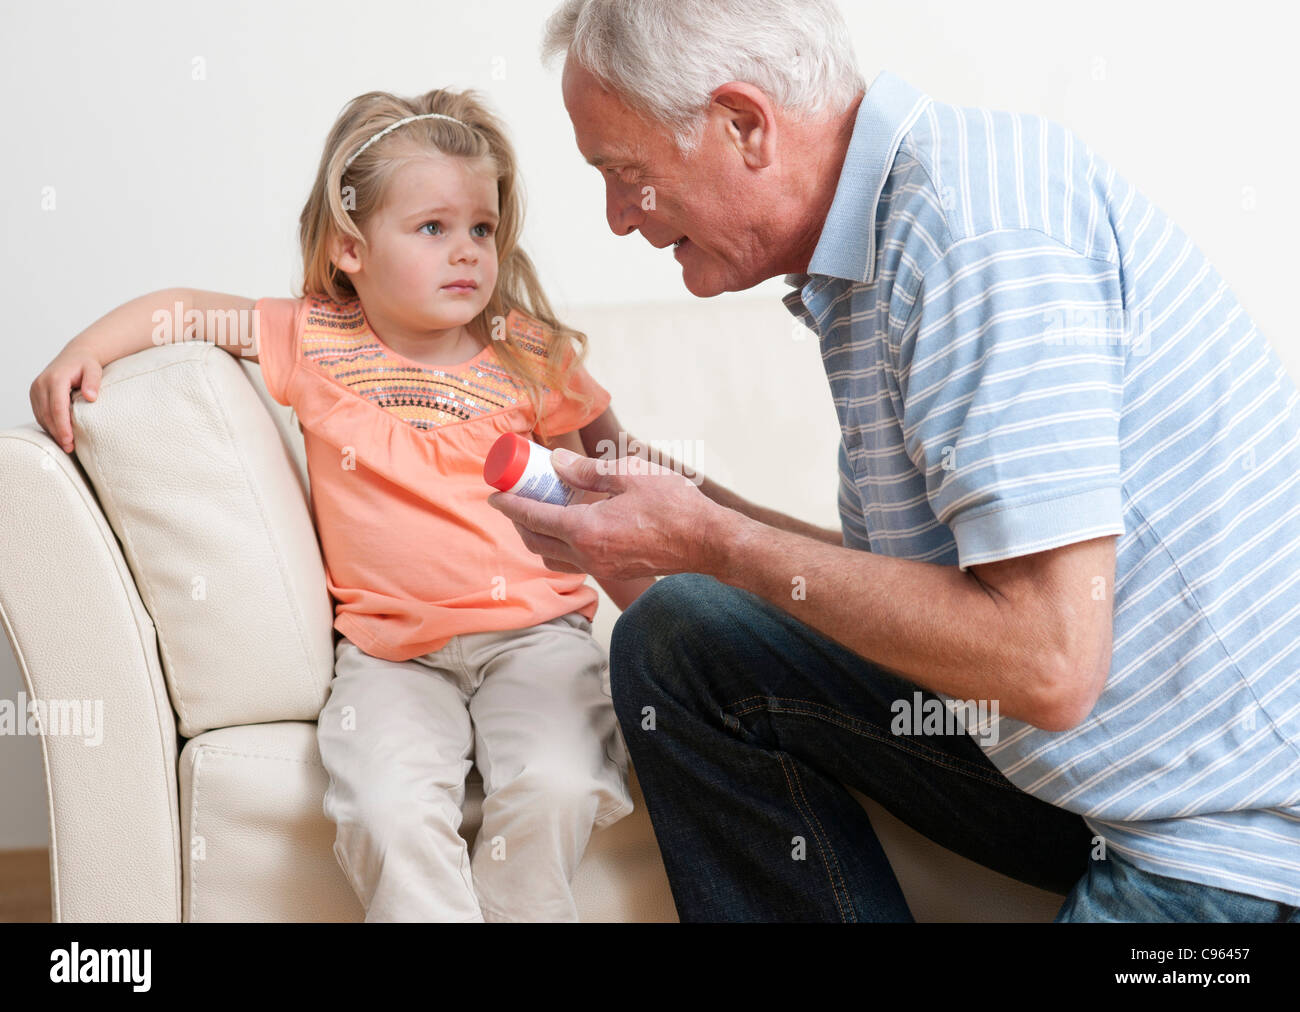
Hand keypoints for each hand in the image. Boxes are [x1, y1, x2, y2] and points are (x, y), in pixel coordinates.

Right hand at [29, 347, 102, 452]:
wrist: (75, 356)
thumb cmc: (86, 364)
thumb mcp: (94, 370)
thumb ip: (93, 382)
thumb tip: (91, 397)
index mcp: (55, 379)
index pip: (57, 407)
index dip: (62, 425)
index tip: (69, 439)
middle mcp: (41, 384)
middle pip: (47, 414)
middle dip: (58, 432)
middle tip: (69, 448)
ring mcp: (36, 389)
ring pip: (41, 415)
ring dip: (52, 431)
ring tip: (66, 445)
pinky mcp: (35, 394)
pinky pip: (40, 413)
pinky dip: (49, 424)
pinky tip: (59, 434)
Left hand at [486, 448, 724, 580]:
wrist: (705, 541)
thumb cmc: (673, 504)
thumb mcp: (629, 474)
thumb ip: (588, 471)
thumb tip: (557, 464)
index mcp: (586, 530)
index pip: (533, 518)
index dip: (510, 505)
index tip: (495, 494)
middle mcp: (588, 555)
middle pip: (536, 543)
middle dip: (519, 522)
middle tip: (516, 499)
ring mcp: (601, 568)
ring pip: (554, 557)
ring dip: (539, 537)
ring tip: (541, 512)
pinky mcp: (614, 571)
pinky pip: (574, 561)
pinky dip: (561, 545)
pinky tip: (572, 524)